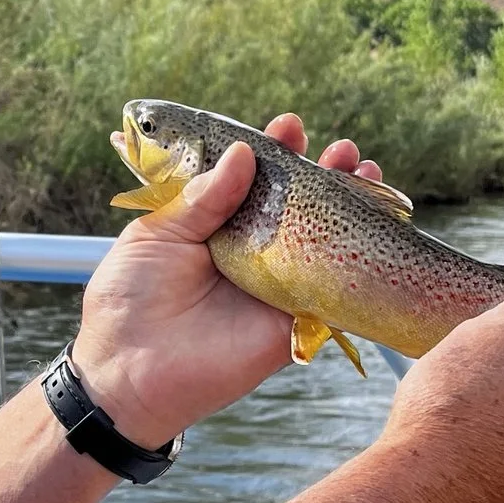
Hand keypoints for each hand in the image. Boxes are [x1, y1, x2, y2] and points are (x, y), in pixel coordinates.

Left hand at [69, 114, 383, 448]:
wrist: (129, 373)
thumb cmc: (129, 299)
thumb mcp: (157, 235)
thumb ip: (203, 198)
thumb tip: (243, 155)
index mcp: (213, 222)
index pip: (251, 177)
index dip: (273, 151)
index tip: (289, 128)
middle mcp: (249, 248)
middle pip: (297, 203)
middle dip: (324, 173)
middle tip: (341, 152)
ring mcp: (274, 282)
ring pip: (322, 239)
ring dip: (349, 206)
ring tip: (364, 173)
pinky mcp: (292, 320)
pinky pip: (332, 288)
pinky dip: (356, 261)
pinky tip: (374, 231)